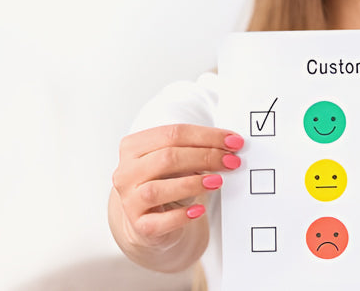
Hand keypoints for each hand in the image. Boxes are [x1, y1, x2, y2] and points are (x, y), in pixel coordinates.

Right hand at [111, 124, 242, 247]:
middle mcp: (126, 172)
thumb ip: (192, 151)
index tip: (233, 141)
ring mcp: (129, 200)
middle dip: (205, 157)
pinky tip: (199, 210)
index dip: (206, 136)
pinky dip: (181, 216)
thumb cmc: (165, 185)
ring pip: (158, 188)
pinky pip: (160, 221)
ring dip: (192, 183)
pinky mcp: (140, 226)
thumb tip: (228, 146)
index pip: (172, 134)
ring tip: (217, 182)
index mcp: (132, 147)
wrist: (150, 222)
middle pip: (167, 157)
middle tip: (231, 161)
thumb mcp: (174, 162)